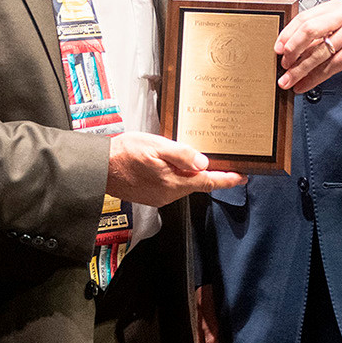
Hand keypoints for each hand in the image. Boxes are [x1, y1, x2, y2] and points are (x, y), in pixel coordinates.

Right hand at [106, 132, 245, 206]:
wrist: (99, 167)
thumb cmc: (124, 153)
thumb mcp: (155, 146)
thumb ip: (181, 154)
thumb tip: (203, 163)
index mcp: (174, 182)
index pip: (208, 182)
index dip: (227, 179)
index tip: (241, 177)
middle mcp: (169, 193)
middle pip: (197, 183)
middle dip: (209, 173)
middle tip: (218, 160)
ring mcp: (160, 197)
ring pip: (183, 184)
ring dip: (189, 173)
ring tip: (184, 156)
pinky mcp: (151, 196)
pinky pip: (171, 186)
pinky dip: (175, 176)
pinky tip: (167, 164)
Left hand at [276, 0, 341, 93]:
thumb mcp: (341, 31)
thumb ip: (320, 33)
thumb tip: (287, 48)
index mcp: (339, 6)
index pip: (306, 17)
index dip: (288, 33)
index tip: (277, 48)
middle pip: (309, 30)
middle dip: (292, 49)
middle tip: (282, 63)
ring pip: (318, 53)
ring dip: (299, 70)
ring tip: (287, 81)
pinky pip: (328, 67)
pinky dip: (313, 79)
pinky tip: (303, 85)